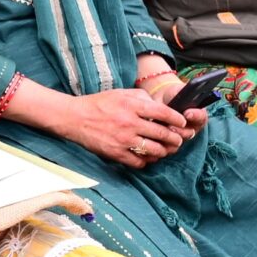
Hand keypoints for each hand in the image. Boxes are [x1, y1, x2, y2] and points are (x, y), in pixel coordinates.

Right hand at [70, 86, 197, 168]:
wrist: (74, 118)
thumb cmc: (98, 104)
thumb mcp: (120, 93)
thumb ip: (141, 98)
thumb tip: (159, 107)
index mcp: (132, 106)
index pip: (164, 113)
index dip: (177, 119)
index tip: (182, 123)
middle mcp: (130, 123)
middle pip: (163, 134)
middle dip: (175, 139)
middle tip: (177, 140)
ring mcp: (123, 140)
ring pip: (154, 150)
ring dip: (164, 151)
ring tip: (165, 150)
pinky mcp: (116, 153)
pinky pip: (139, 162)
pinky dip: (146, 161)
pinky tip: (147, 157)